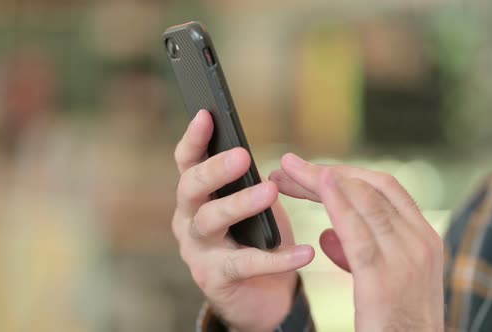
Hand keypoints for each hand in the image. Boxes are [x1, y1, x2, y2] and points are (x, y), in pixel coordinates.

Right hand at [171, 110, 316, 331]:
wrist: (261, 294)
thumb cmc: (256, 239)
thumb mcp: (251, 202)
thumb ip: (248, 180)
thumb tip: (264, 153)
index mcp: (196, 195)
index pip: (187, 161)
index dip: (194, 138)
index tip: (207, 114)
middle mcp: (188, 219)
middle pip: (190, 187)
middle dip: (215, 169)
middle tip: (243, 156)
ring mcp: (197, 249)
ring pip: (209, 220)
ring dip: (239, 203)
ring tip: (269, 192)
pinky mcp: (215, 278)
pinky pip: (244, 264)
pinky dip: (276, 258)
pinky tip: (304, 252)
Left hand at [270, 154, 443, 331]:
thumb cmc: (396, 322)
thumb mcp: (385, 278)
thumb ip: (360, 251)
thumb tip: (327, 233)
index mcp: (422, 237)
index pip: (382, 188)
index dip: (343, 174)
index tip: (310, 171)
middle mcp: (419, 240)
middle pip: (369, 187)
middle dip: (326, 171)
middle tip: (287, 166)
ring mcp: (406, 257)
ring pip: (362, 200)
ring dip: (320, 180)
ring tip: (286, 171)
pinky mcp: (384, 279)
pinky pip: (358, 231)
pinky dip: (337, 202)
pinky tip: (317, 182)